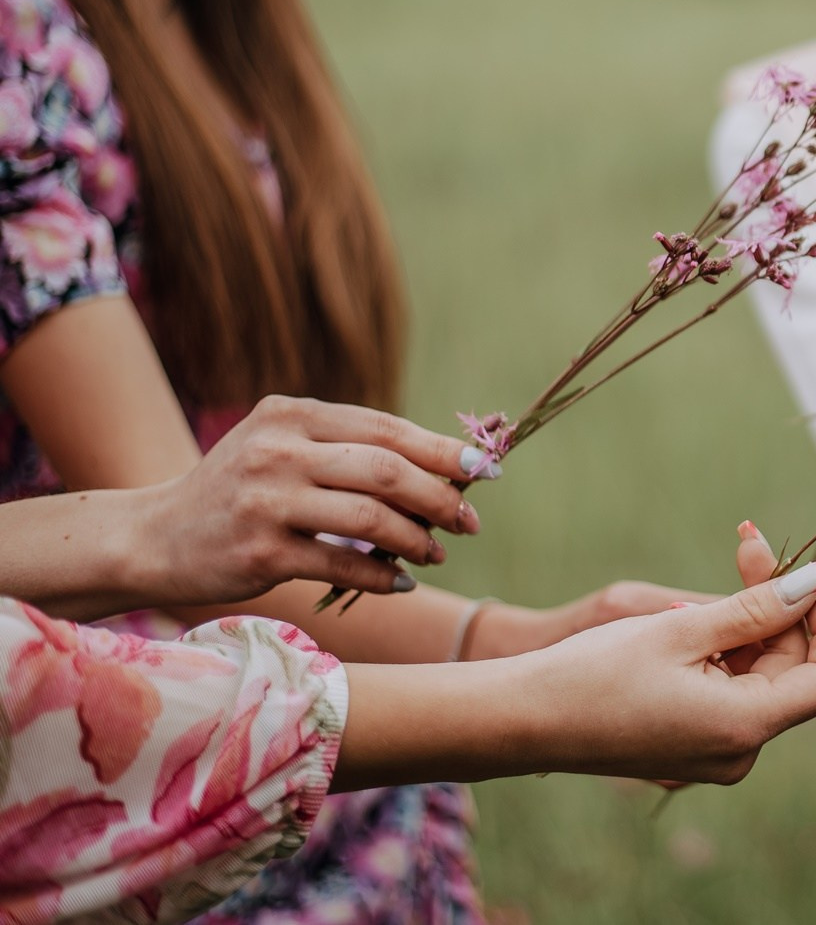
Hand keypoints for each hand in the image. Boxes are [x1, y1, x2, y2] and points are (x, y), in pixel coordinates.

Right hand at [127, 395, 479, 606]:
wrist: (150, 538)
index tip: (485, 469)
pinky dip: (381, 576)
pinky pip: (342, 565)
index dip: (442, 450)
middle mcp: (278, 450)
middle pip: (387, 469)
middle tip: (468, 521)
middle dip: (441, 496)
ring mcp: (266, 501)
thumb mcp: (282, 450)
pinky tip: (401, 582)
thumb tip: (446, 470)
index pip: (386, 427)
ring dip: (417, 539)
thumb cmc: (236, 493)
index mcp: (292, 415)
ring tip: (437, 552)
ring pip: (371, 517)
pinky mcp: (258, 552)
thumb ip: (347, 450)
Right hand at [336, 555, 815, 790]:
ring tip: (719, 569)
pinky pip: (730, 692)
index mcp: (745, 727)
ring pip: (761, 676)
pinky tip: (693, 618)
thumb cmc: (593, 670)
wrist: (521, 718)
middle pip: (793, 669)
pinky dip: (725, 650)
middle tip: (747, 541)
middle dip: (781, 604)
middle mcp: (739, 752)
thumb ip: (758, 606)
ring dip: (751, 620)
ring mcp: (715, 754)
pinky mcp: (690, 746)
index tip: (810, 573)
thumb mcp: (682, 627)